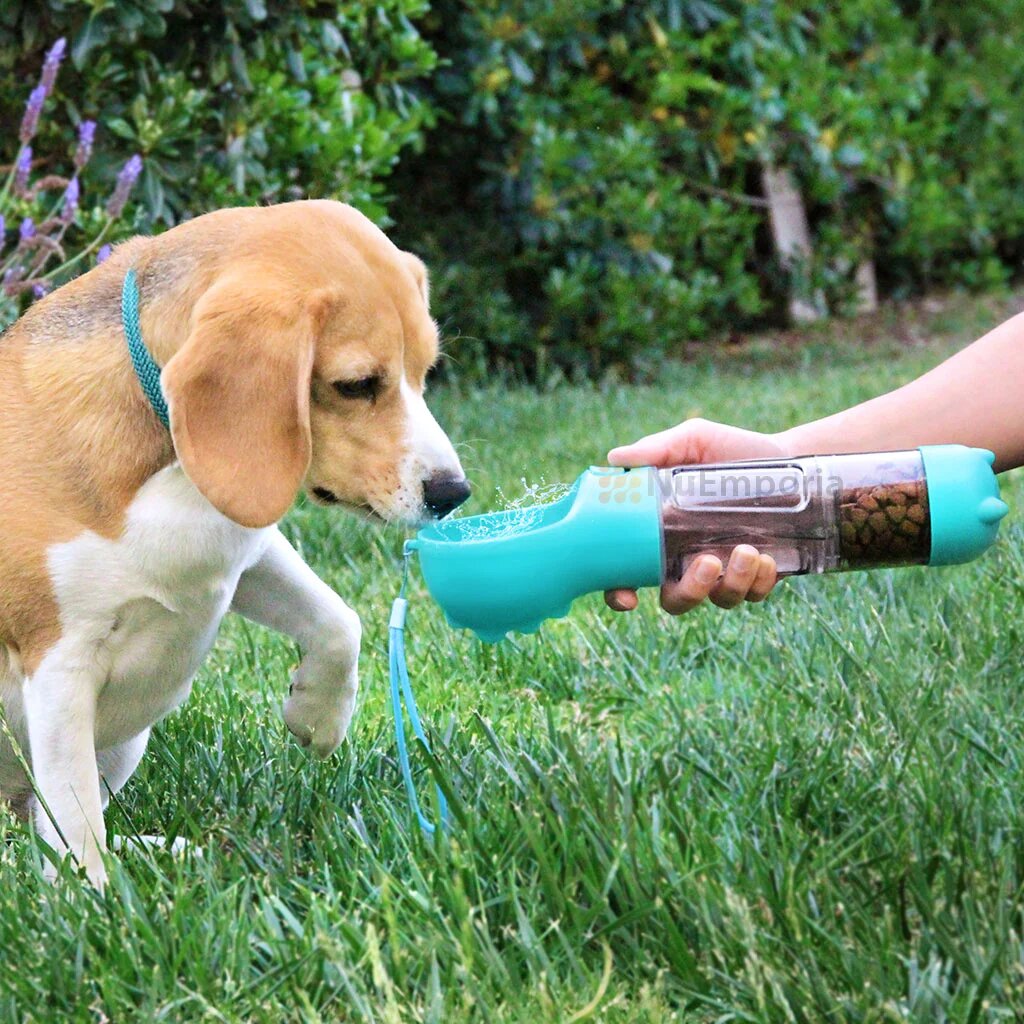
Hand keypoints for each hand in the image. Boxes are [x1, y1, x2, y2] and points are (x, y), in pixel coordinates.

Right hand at [604, 418, 785, 614]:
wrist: (784, 455)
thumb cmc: (727, 448)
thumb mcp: (693, 440)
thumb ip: (657, 449)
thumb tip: (616, 458)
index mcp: (660, 534)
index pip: (627, 574)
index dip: (619, 592)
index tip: (629, 596)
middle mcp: (687, 559)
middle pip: (674, 600)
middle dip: (688, 593)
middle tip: (707, 563)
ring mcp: (724, 571)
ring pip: (718, 599)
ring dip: (732, 584)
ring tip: (748, 550)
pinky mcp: (758, 575)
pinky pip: (754, 594)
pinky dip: (759, 582)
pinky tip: (766, 558)